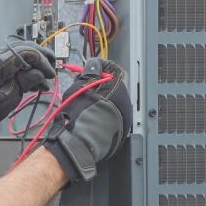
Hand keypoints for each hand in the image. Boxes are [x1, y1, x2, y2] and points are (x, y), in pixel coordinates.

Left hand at [0, 40, 55, 157]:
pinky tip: (29, 82)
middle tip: (50, 69)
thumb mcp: (10, 97)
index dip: (42, 62)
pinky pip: (6, 64)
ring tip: (41, 81)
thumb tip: (39, 74)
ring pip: (15, 57)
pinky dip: (18, 70)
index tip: (50, 73)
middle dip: (38, 60)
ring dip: (29, 66)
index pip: (26, 52)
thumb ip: (26, 81)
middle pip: (21, 50)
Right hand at [43, 58, 131, 182]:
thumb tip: (94, 64)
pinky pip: (112, 118)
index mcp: (118, 88)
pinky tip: (90, 118)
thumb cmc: (79, 114)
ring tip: (85, 106)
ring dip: (101, 102)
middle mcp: (125, 103)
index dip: (99, 69)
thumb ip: (90, 71)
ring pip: (113, 104)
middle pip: (113, 87)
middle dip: (99, 86)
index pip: (113, 70)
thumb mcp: (80, 85)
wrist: (80, 141)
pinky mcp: (119, 133)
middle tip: (83, 89)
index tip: (89, 70)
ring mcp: (124, 119)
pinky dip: (103, 116)